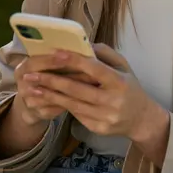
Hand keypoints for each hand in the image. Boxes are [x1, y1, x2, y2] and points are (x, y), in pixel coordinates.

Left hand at [24, 44, 162, 139]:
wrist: (141, 119)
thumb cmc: (130, 87)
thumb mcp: (125, 67)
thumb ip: (106, 54)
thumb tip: (84, 44)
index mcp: (120, 82)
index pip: (94, 69)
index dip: (74, 61)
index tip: (55, 53)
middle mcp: (112, 100)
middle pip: (77, 89)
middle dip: (51, 80)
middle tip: (30, 74)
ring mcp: (104, 116)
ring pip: (72, 104)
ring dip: (49, 95)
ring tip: (31, 87)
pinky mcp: (97, 128)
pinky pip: (76, 114)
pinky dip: (60, 105)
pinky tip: (46, 99)